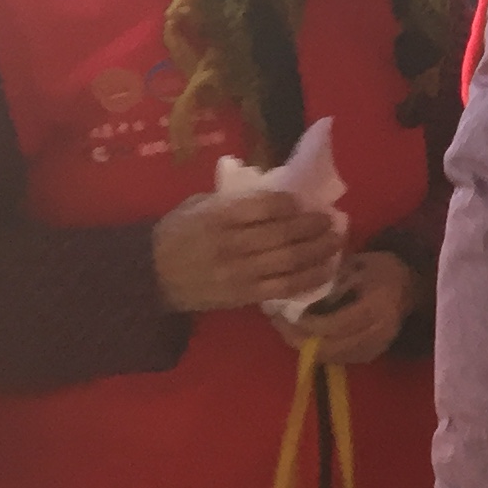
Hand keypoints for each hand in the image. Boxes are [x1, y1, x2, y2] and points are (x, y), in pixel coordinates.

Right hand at [153, 190, 342, 313]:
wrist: (151, 276)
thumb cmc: (176, 233)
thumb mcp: (197, 205)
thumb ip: (232, 199)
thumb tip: (275, 192)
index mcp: (217, 217)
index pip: (265, 207)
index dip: (292, 204)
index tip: (305, 202)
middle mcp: (231, 245)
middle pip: (283, 234)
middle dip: (314, 226)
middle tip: (332, 220)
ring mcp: (239, 273)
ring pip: (290, 262)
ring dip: (319, 251)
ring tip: (337, 241)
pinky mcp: (244, 295)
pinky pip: (285, 288)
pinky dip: (310, 278)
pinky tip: (326, 270)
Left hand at [270, 252, 413, 364]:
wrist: (409, 287)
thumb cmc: (380, 270)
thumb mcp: (355, 265)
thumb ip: (329, 281)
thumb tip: (296, 295)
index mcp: (376, 308)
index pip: (336, 324)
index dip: (307, 323)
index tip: (283, 312)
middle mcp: (378, 333)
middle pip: (331, 347)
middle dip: (299, 338)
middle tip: (277, 323)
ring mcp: (376, 347)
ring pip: (331, 357)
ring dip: (305, 346)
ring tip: (285, 328)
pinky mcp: (370, 355)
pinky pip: (338, 359)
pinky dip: (318, 349)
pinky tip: (304, 335)